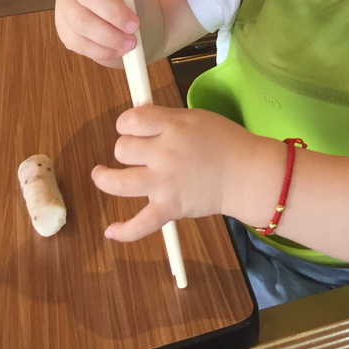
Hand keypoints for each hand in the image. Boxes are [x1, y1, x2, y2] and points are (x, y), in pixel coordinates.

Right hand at [55, 0, 144, 63]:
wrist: (127, 20)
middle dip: (112, 12)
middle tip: (134, 24)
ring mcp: (65, 9)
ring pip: (81, 23)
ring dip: (109, 35)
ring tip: (131, 42)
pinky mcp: (65, 32)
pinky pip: (79, 43)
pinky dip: (102, 49)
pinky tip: (118, 49)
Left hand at [91, 105, 253, 240]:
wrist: (247, 173)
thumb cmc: (225, 141)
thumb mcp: (196, 117)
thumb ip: (167, 119)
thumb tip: (138, 122)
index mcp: (174, 126)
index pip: (131, 119)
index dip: (126, 122)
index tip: (132, 127)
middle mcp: (165, 153)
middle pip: (122, 148)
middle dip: (126, 148)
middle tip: (139, 151)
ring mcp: (165, 183)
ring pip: (119, 182)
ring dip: (105, 179)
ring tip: (101, 174)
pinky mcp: (169, 209)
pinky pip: (140, 224)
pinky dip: (124, 231)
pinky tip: (111, 230)